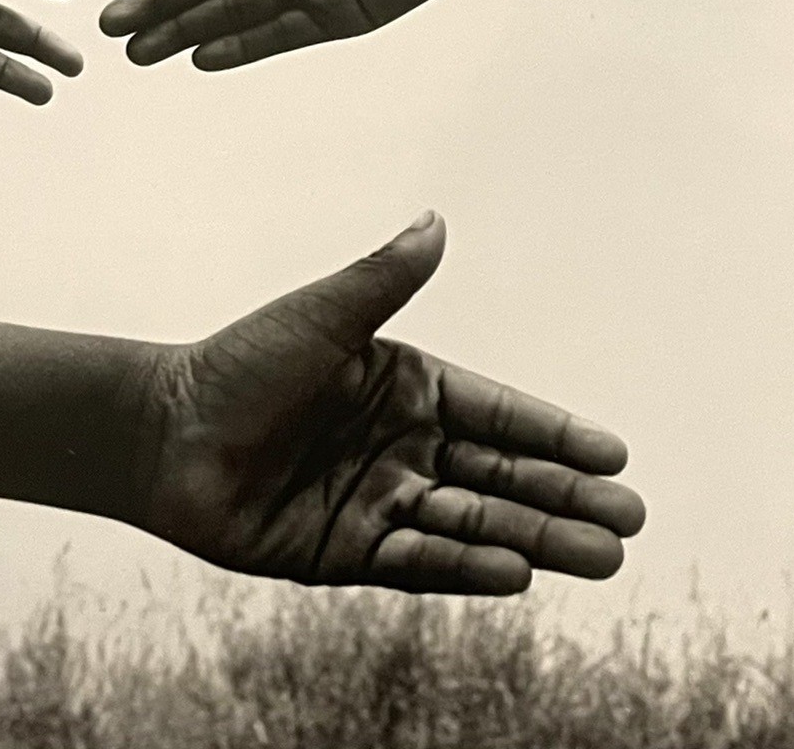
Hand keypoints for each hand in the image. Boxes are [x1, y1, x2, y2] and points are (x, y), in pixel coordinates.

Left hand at [140, 212, 643, 592]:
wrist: (163, 435)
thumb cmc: (239, 364)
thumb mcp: (320, 318)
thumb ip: (383, 279)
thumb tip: (435, 221)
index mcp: (404, 386)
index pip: (497, 414)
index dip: (555, 435)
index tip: (614, 454)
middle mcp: (402, 446)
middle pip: (500, 476)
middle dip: (564, 497)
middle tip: (629, 521)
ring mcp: (379, 502)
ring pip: (473, 523)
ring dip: (536, 539)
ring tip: (601, 557)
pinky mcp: (348, 552)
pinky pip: (419, 562)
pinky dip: (467, 567)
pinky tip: (517, 573)